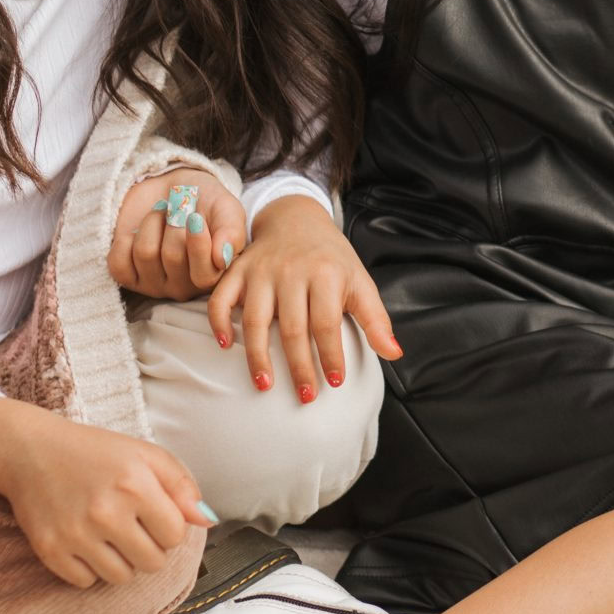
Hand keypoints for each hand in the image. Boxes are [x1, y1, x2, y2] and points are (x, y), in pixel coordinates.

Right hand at [0, 397, 211, 587]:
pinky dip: (88, 567)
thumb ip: (181, 485)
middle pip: (152, 563)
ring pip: (121, 578)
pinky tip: (82, 540)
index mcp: (135, 484)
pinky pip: (87, 582)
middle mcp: (106, 512)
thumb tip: (208, 520)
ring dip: (120, 560)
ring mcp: (76, 534)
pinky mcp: (51, 551)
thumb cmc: (94, 452)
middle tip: (129, 524)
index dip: (167, 526)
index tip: (151, 513)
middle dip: (147, 547)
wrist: (30, 451)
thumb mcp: (144, 454)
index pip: (175, 536)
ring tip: (106, 532)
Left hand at [108, 165, 245, 299]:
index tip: (196, 217)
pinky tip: (137, 233)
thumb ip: (231, 232)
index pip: (203, 275)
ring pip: (145, 253)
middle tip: (179, 209)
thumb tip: (221, 258)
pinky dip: (125, 240)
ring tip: (161, 214)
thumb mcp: (227, 209)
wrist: (173, 187)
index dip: (198, 244)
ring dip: (152, 222)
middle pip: (172, 257)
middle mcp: (183, 286)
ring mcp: (153, 284)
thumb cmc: (204, 201)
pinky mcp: (126, 275)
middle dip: (174, 222)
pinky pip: (118, 263)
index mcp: (212, 274)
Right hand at [206, 193, 399, 402]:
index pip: (327, 322)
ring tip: (264, 385)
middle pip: (292, 327)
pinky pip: (221, 297)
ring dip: (257, 355)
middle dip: (299, 366)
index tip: (335, 382)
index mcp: (326, 274)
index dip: (331, 355)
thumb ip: (376, 319)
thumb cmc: (332, 258)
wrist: (296, 218)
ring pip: (254, 319)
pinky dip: (218, 321)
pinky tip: (225, 345)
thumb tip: (395, 354)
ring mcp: (261, 271)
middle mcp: (291, 272)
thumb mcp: (360, 282)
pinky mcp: (239, 270)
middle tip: (306, 396)